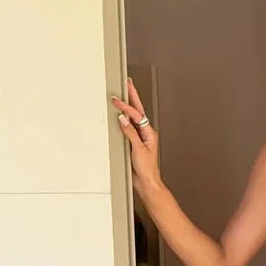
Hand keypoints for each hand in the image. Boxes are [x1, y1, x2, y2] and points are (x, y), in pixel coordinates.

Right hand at [111, 77, 161, 196]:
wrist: (146, 182)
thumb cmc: (147, 169)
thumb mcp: (138, 149)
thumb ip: (130, 133)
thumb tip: (123, 119)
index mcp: (149, 132)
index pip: (137, 115)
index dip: (126, 107)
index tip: (116, 100)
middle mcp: (145, 133)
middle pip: (137, 110)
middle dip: (132, 96)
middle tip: (127, 83)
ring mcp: (139, 137)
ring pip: (132, 117)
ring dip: (128, 105)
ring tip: (123, 93)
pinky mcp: (132, 142)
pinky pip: (127, 127)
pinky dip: (122, 118)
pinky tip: (118, 114)